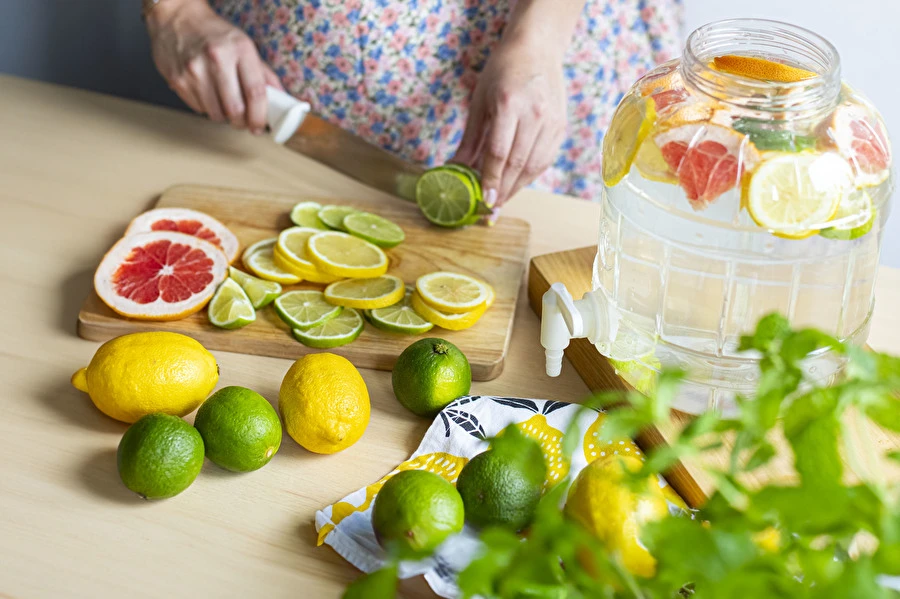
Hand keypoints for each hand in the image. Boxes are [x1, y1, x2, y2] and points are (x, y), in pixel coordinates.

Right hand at [146, 0, 282, 133]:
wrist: (178, 18)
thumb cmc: (215, 34)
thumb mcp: (244, 45)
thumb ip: (264, 74)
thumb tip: (281, 101)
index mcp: (240, 49)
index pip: (255, 92)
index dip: (260, 116)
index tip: (260, 126)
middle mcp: (217, 58)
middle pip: (235, 109)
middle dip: (242, 122)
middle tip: (244, 121)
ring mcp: (194, 70)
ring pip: (216, 114)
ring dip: (224, 116)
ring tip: (224, 103)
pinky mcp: (178, 80)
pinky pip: (199, 109)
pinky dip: (207, 108)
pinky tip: (207, 93)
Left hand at [453, 36, 566, 215]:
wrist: (538, 48)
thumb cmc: (503, 71)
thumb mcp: (479, 101)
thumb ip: (470, 139)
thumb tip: (455, 170)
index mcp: (509, 104)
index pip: (499, 153)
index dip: (491, 180)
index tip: (484, 202)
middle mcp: (534, 114)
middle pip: (518, 164)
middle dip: (503, 192)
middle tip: (489, 211)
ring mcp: (552, 121)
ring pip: (534, 167)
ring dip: (517, 188)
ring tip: (500, 201)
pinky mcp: (561, 127)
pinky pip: (545, 160)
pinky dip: (530, 176)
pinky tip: (517, 184)